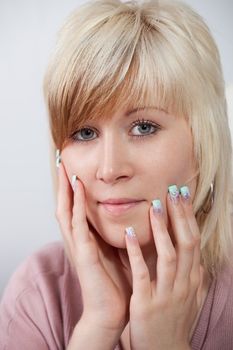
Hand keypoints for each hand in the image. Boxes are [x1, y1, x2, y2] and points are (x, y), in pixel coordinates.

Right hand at [56, 162, 130, 332]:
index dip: (72, 188)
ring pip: (66, 212)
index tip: (74, 167)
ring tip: (66, 169)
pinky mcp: (84, 255)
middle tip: (62, 160)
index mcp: (85, 240)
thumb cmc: (116, 281)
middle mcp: (78, 241)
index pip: (74, 208)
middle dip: (63, 184)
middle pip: (65, 206)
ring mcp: (78, 247)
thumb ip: (117, 232)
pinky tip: (78, 190)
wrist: (111, 311)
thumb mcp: (117, 250)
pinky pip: (78, 226)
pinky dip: (76, 206)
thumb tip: (130, 213)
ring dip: (65, 190)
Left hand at [125, 186, 202, 349]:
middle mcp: (184, 283)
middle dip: (181, 215)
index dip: (188, 217)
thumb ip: (190, 274)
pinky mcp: (146, 303)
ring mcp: (166, 293)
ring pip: (168, 255)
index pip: (193, 241)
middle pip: (186, 243)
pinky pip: (142, 274)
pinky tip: (129, 234)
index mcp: (191, 278)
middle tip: (174, 190)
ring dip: (162, 229)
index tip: (182, 194)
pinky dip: (136, 252)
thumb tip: (193, 255)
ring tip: (155, 205)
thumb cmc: (172, 319)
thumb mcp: (187, 295)